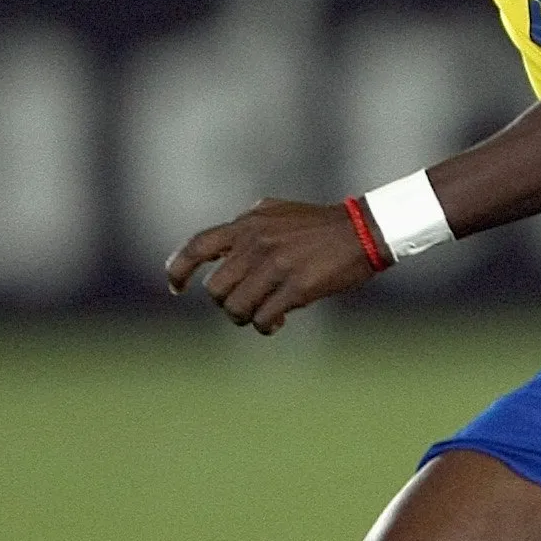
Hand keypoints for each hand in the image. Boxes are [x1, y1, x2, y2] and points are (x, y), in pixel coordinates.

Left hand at [165, 198, 377, 332]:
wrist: (363, 230)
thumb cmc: (318, 225)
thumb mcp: (274, 213)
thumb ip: (245, 229)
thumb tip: (219, 251)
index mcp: (247, 223)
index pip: (197, 246)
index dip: (179, 270)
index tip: (177, 288)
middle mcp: (256, 243)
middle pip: (216, 289)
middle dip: (227, 303)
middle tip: (245, 304)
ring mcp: (275, 265)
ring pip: (236, 308)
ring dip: (246, 318)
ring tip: (263, 313)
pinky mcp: (296, 288)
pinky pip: (263, 320)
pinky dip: (266, 326)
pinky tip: (278, 320)